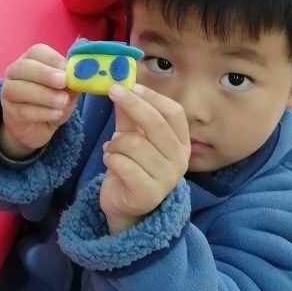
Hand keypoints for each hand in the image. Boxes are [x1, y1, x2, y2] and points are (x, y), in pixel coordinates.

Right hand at [0, 44, 78, 157]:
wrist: (37, 128)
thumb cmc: (52, 102)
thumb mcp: (67, 91)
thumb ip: (74, 81)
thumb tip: (86, 74)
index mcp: (31, 60)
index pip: (36, 52)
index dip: (52, 59)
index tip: (67, 69)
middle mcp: (15, 72)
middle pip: (23, 67)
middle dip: (44, 74)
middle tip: (63, 82)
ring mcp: (8, 92)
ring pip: (19, 89)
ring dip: (43, 95)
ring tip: (63, 102)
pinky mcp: (9, 113)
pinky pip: (22, 111)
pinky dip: (41, 112)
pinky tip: (56, 114)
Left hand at [100, 84, 189, 232]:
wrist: (125, 206)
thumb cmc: (132, 166)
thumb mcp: (131, 135)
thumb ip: (129, 113)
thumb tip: (122, 84)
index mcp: (180, 142)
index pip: (174, 113)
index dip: (153, 97)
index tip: (131, 86)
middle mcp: (179, 160)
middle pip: (157, 124)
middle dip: (132, 105)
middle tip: (112, 92)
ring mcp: (166, 179)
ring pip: (134, 144)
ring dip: (115, 143)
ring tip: (112, 149)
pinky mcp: (149, 194)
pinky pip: (123, 164)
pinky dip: (110, 159)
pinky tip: (110, 162)